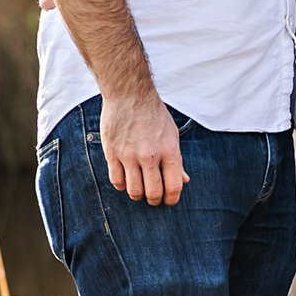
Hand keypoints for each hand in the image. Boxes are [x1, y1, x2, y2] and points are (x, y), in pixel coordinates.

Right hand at [100, 90, 189, 205]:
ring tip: (139, 189)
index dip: (172, 199)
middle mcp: (149, 155)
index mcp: (169, 150)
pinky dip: (122, 185)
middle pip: (153, 193)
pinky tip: (126, 179)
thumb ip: (177, 160)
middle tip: (153, 198)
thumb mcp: (172, 134)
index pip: (173, 186)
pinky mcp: (112, 153)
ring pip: (133, 191)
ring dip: (138, 194)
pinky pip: (116, 181)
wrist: (129, 95)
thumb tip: (183, 180)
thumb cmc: (154, 114)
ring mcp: (129, 155)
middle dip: (155, 200)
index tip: (169, 201)